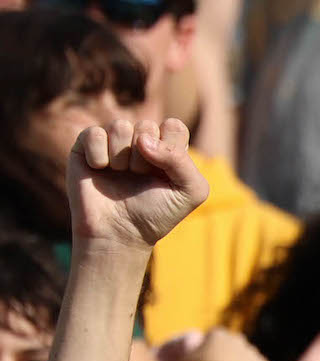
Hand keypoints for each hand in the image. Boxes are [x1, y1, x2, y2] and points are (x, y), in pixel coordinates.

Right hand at [67, 118, 207, 252]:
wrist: (119, 232)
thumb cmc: (156, 214)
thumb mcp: (189, 192)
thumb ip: (182, 162)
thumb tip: (142, 140)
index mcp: (167, 149)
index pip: (174, 126)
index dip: (170, 149)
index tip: (166, 174)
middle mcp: (141, 141)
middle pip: (146, 126)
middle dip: (146, 158)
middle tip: (140, 178)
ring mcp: (113, 141)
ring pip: (120, 126)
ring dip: (122, 156)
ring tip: (121, 175)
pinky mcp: (86, 144)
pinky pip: (95, 133)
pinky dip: (99, 156)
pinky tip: (100, 170)